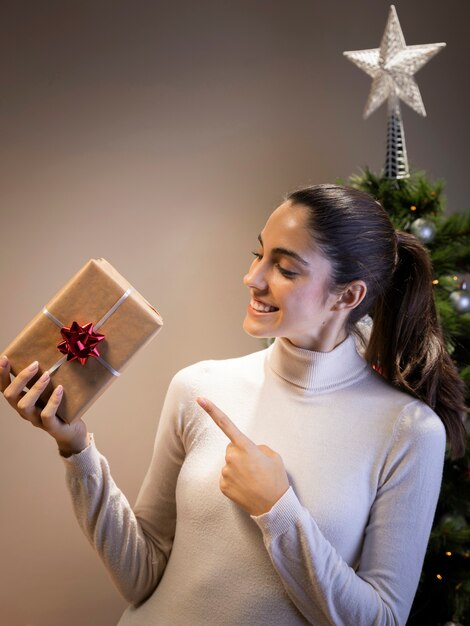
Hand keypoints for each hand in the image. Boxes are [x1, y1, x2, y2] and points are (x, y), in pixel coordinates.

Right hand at [0, 356, 89, 456]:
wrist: (72, 430)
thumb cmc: (59, 407)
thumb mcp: (48, 391)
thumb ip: (43, 378)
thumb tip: (47, 355)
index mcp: (21, 400)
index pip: (5, 387)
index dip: (2, 374)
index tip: (5, 358)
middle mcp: (25, 411)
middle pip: (10, 395)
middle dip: (20, 378)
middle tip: (34, 364)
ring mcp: (36, 420)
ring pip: (25, 405)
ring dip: (35, 388)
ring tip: (47, 375)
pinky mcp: (50, 427)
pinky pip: (46, 415)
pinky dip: (52, 401)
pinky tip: (60, 390)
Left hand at [196, 396, 288, 515]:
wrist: (274, 507)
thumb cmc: (276, 479)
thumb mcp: (274, 457)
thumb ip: (259, 448)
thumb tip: (249, 452)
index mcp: (246, 447)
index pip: (226, 424)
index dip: (212, 410)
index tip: (199, 399)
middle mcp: (232, 458)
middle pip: (232, 449)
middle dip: (240, 454)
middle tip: (256, 467)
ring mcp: (226, 473)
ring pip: (229, 465)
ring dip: (238, 469)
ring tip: (253, 480)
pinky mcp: (222, 486)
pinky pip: (227, 478)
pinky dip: (235, 481)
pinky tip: (246, 488)